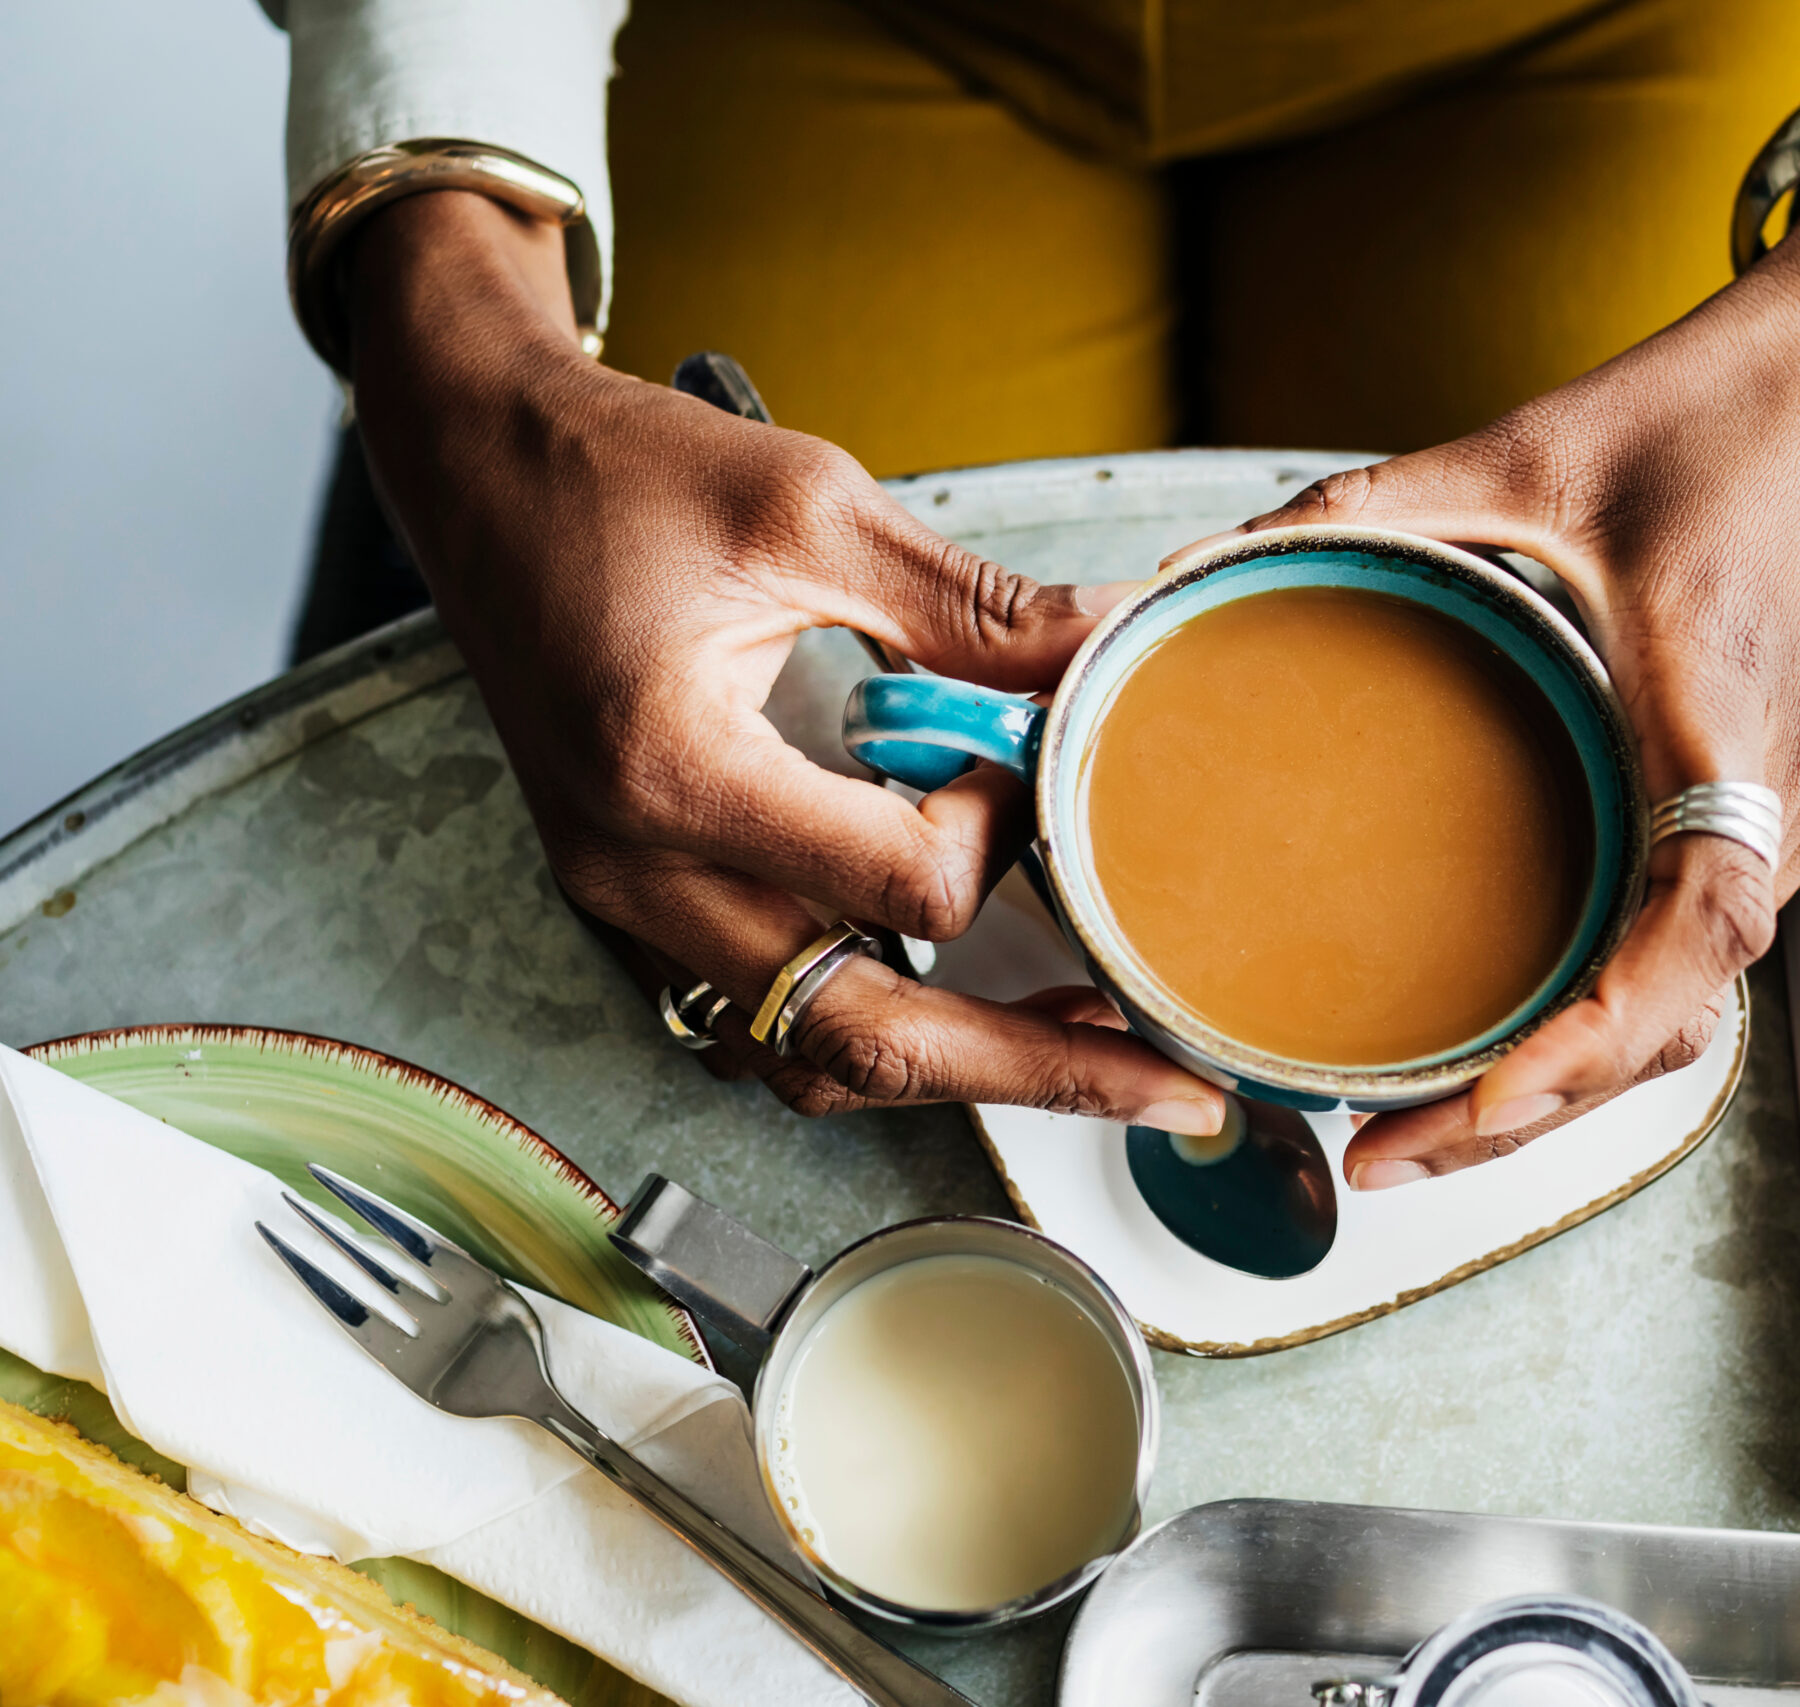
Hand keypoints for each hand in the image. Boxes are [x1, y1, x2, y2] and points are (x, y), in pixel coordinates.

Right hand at [342, 192, 1225, 1133]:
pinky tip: (961, 992)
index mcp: (677, 775)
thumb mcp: (809, 505)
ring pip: (813, 1056)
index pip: (905, 889)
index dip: (1003, 830)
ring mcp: (628, 904)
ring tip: (1089, 1045)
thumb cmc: (618, 470)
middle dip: (1040, 1072)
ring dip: (958, 1064)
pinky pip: (765, 1016)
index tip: (1021, 748)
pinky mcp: (636, 899)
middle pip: (868, 1042)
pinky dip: (874, 1027)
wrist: (473, 466)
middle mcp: (640, 873)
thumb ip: (971, 604)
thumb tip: (1115, 643)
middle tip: (1179, 1091)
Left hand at [1212, 144, 1799, 1187]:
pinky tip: (1543, 997)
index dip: (1586, 1045)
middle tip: (1384, 1154)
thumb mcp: (1530, 446)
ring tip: (1442, 1106)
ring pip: (1710, 983)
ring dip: (1588, 1064)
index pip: (1692, 934)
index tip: (1467, 1114)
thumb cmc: (1730, 397)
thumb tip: (1191, 569)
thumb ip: (1361, 513)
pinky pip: (1728, 919)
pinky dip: (1635, 988)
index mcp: (1730, 702)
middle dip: (1542, 1107)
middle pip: (1688, 1006)